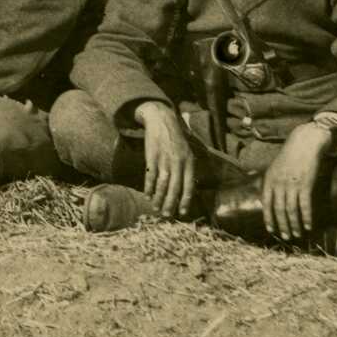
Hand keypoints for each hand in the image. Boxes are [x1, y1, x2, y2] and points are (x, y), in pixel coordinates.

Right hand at [137, 99, 198, 218]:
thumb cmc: (176, 140)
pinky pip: (150, 175)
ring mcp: (164, 160)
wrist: (162, 121)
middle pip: (175, 188)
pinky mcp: (152, 157)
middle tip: (166, 215)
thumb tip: (188, 189)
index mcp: (189, 163)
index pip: (189, 186)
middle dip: (170, 203)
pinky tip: (147, 194)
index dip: (185, 201)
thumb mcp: (188, 153)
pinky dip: (148, 187)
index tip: (182, 212)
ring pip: (162, 184)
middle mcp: (178, 163)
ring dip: (158, 198)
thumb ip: (188, 169)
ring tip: (155, 208)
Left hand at [261, 123, 333, 241]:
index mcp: (269, 180)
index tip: (271, 230)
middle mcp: (278, 184)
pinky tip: (308, 226)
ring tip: (297, 234)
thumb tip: (265, 198)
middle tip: (286, 237)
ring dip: (294, 225)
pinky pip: (305, 205)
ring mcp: (292, 185)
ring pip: (291, 210)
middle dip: (282, 225)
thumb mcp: (273, 167)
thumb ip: (270, 183)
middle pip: (279, 210)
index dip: (268, 218)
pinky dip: (306, 217)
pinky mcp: (305, 185)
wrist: (304, 144)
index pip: (267, 204)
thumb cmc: (289, 157)